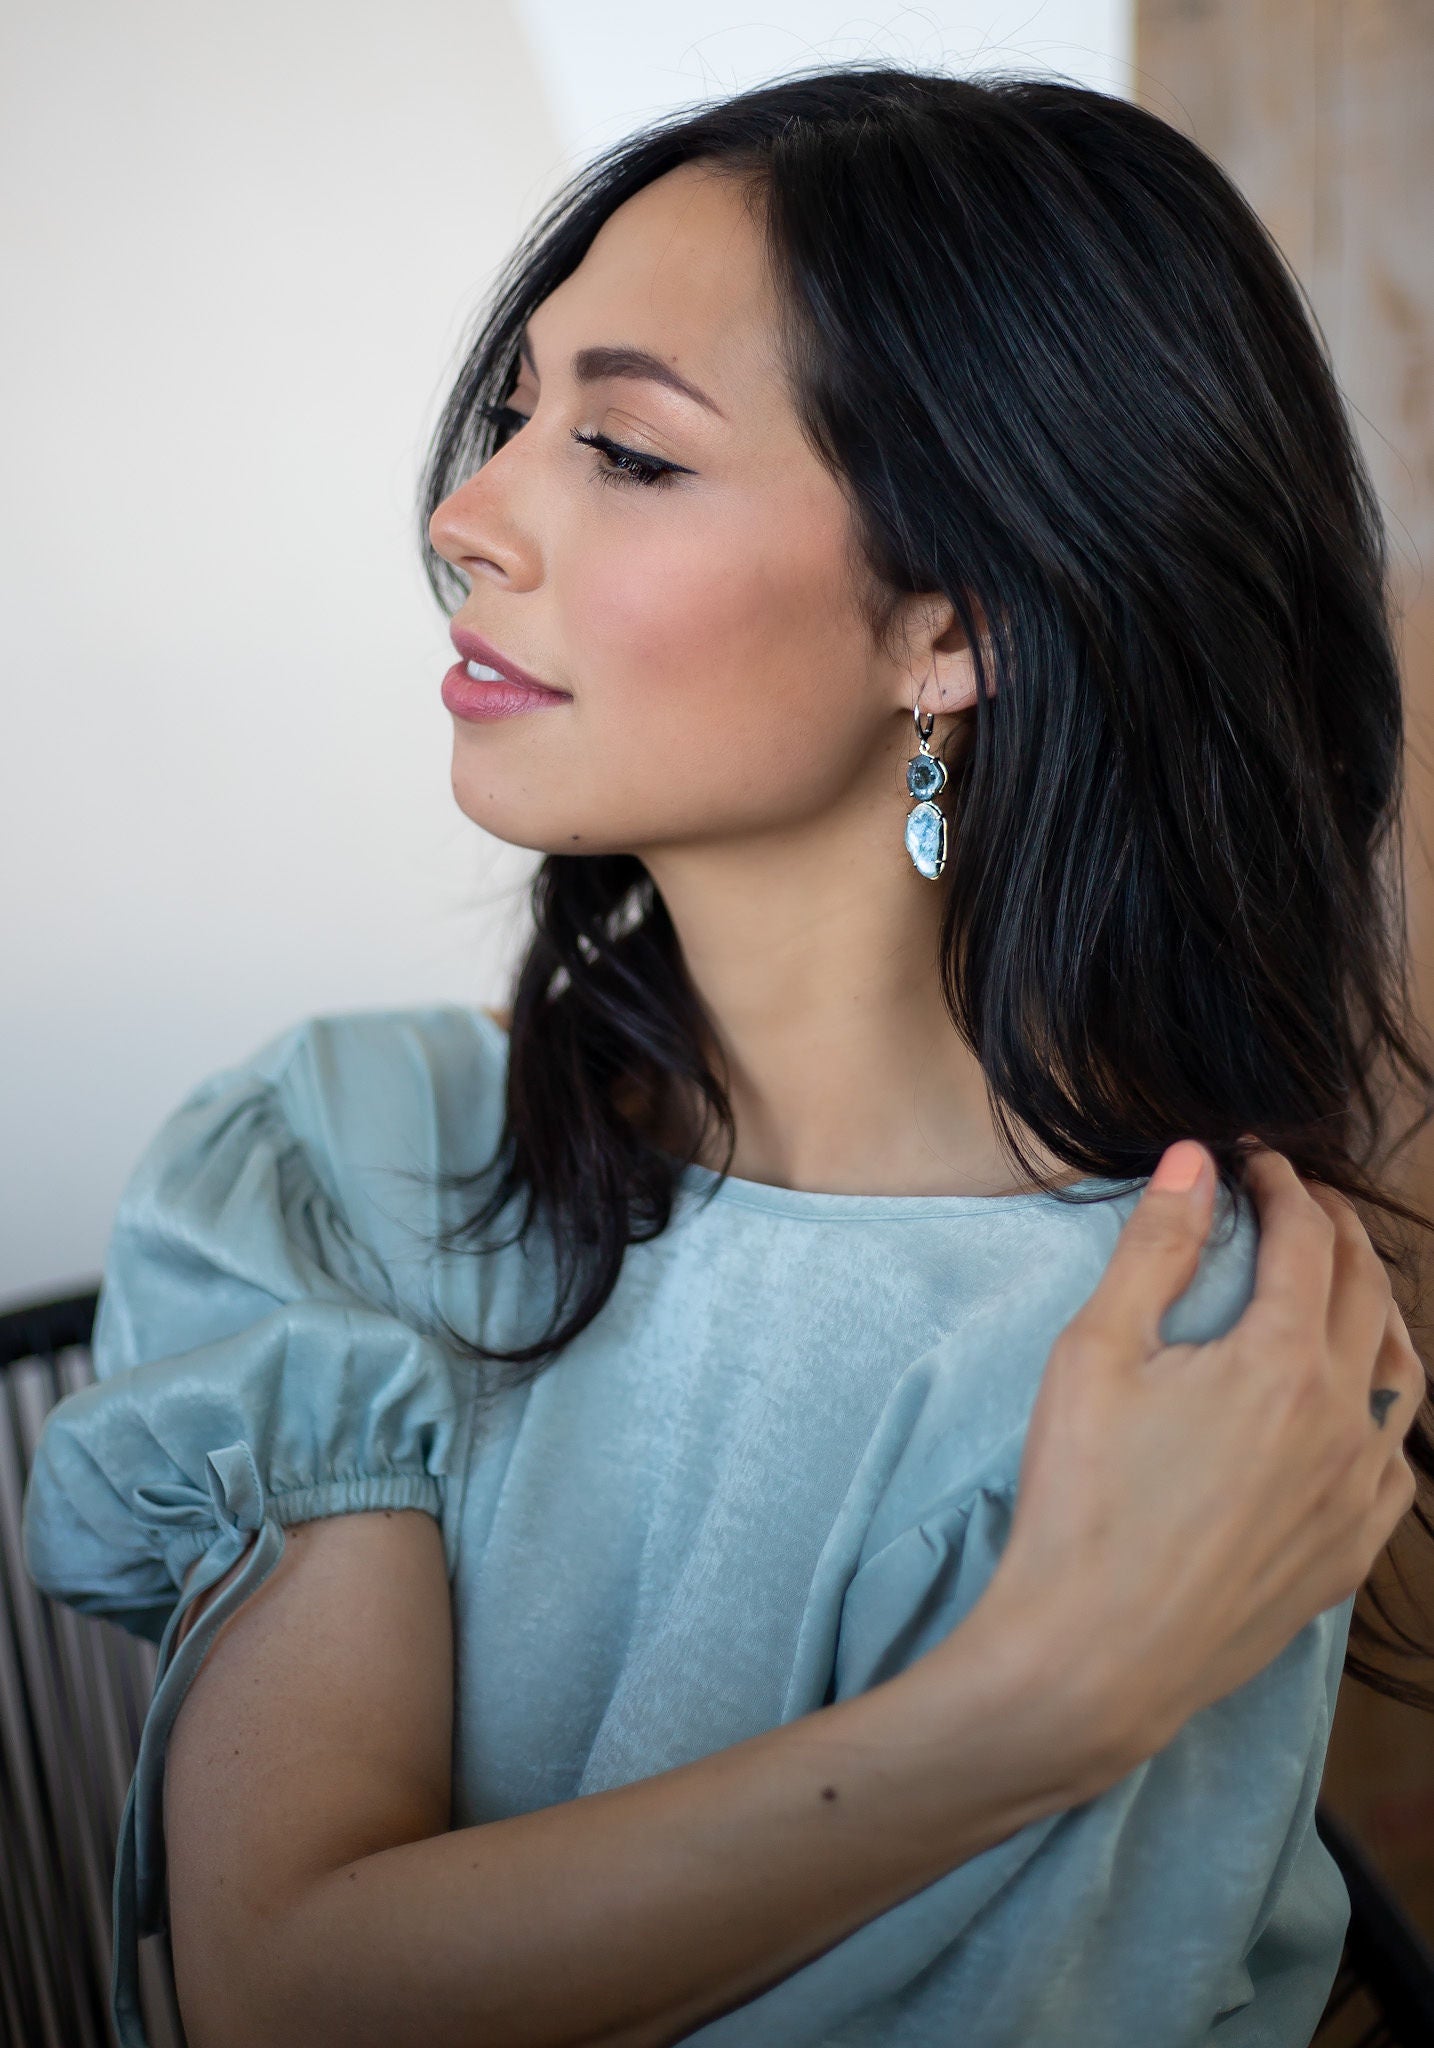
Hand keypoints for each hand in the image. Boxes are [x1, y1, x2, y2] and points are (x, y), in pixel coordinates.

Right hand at [968, 1141, 1423, 1775]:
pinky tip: (1354, 1404)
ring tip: (1342, 1281)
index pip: (1304, 1240)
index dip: (1280, 1185)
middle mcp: (1342, 1420)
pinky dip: (1384, 1406)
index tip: (1253, 1161)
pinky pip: (1397, 1460)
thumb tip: (1195, 1160)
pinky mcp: (1349, 1553)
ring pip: (1402, 1371)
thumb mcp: (1095, 1353)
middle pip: (1365, 1291)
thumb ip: (1154, 1249)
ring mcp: (1357, 1494)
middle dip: (1334, 1229)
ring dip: (1376, 1307)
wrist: (1094, 1654)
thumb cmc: (1083, 1498)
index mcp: (1280, 1360)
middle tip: (1297, 1199)